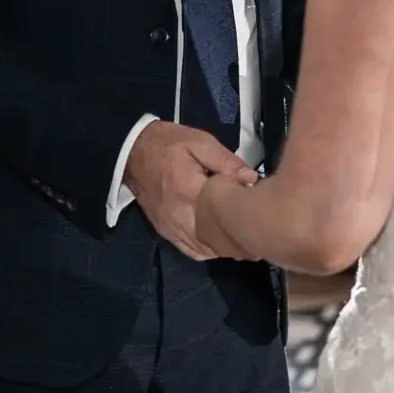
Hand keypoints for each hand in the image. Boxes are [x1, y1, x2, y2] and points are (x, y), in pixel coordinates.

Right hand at [124, 121, 255, 260]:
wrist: (131, 151)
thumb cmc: (168, 144)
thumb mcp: (201, 142)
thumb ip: (227, 162)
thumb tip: (251, 180)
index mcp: (190, 190)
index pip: (224, 213)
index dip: (245, 217)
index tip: (262, 214)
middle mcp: (179, 215)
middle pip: (216, 239)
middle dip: (237, 239)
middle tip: (257, 233)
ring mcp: (170, 227)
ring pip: (204, 250)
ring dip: (224, 247)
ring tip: (241, 238)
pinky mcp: (164, 231)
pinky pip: (189, 250)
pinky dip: (206, 250)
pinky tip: (218, 242)